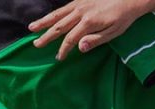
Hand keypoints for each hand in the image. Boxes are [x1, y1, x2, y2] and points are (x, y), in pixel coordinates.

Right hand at [29, 0, 145, 60]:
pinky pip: (63, 8)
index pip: (70, 38)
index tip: (59, 58)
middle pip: (60, 25)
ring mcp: (80, 3)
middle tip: (36, 44)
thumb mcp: (113, 32)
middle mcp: (81, 11)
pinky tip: (48, 18)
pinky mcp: (80, 0)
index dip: (63, 49)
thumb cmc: (123, 18)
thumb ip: (96, 40)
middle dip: (47, 36)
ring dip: (44, 21)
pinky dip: (53, 14)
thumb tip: (80, 47)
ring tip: (31, 28)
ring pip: (58, 14)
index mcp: (89, 22)